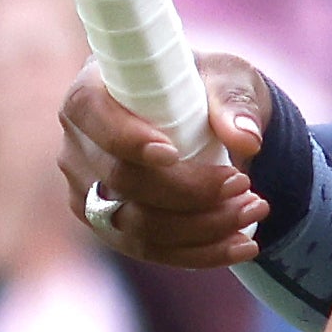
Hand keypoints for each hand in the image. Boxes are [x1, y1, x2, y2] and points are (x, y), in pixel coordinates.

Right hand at [62, 50, 275, 266]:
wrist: (207, 121)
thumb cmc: (206, 88)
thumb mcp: (227, 78)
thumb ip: (234, 101)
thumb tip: (246, 140)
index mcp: (90, 91)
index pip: (90, 114)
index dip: (126, 138)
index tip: (172, 153)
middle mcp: (78, 145)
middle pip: (120, 181)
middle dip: (187, 191)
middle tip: (243, 185)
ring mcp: (88, 192)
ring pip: (136, 225)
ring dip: (202, 227)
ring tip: (254, 210)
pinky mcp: (109, 226)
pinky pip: (149, 250)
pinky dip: (200, 252)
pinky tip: (242, 244)